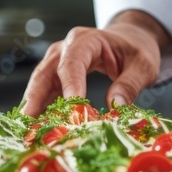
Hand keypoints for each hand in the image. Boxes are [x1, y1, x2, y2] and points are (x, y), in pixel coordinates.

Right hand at [21, 10, 171, 115]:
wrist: (131, 39)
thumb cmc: (136, 48)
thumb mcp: (143, 64)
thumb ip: (130, 84)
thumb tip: (116, 106)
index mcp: (85, 40)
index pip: (72, 63)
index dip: (69, 86)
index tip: (71, 110)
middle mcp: (65, 49)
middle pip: (45, 73)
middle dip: (35, 98)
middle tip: (29, 123)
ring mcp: (58, 62)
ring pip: (40, 85)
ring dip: (33, 108)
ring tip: (29, 131)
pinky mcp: (57, 77)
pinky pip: (46, 93)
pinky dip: (42, 110)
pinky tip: (40, 129)